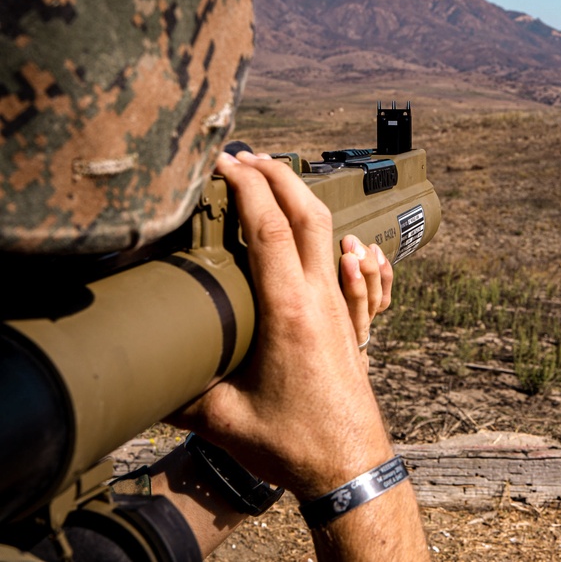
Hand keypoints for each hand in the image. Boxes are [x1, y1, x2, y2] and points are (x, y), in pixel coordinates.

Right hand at [170, 151, 394, 498]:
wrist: (349, 467)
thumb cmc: (292, 443)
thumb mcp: (222, 420)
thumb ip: (178, 395)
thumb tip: (140, 375)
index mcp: (287, 312)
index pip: (268, 229)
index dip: (245, 187)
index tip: (222, 162)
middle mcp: (321, 300)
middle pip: (309, 215)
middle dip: (280, 175)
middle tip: (249, 156)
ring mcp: (342, 310)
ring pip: (333, 236)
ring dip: (307, 202)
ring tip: (282, 182)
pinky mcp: (352, 325)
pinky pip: (359, 273)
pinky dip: (348, 246)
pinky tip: (350, 241)